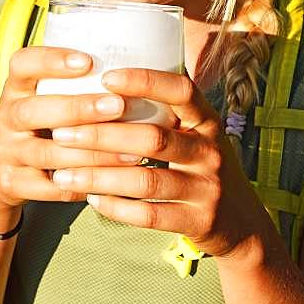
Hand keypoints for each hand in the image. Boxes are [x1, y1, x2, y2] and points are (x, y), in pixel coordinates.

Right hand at [0, 47, 141, 212]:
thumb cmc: (37, 128)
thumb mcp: (41, 101)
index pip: (22, 65)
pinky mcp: (13, 184)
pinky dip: (83, 184)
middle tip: (117, 105)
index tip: (87, 61)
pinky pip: (50, 187)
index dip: (50, 61)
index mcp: (16, 90)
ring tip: (132, 151)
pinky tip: (113, 181)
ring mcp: (7, 154)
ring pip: (46, 153)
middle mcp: (6, 119)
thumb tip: (132, 74)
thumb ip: (72, 88)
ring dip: (91, 153)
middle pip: (32, 111)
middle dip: (77, 109)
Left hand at [49, 68, 261, 258]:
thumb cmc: (202, 168)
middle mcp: (211, 151)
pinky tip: (92, 200)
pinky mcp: (198, 221)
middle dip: (103, 135)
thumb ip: (164, 114)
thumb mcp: (196, 135)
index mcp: (208, 121)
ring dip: (99, 177)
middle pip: (153, 138)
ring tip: (64, 174)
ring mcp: (208, 189)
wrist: (241, 225)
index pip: (181, 90)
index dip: (145, 81)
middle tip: (62, 133)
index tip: (105, 77)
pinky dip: (116, 208)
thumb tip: (103, 83)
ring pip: (146, 181)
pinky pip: (150, 215)